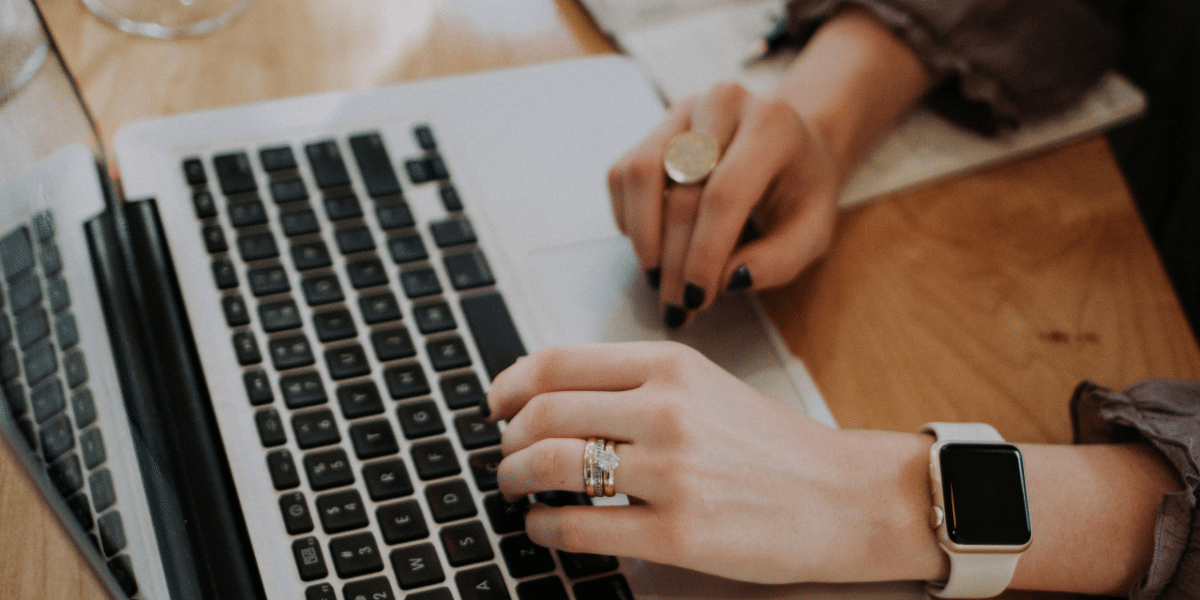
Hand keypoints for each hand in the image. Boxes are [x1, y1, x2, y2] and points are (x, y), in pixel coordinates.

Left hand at [484, 341, 939, 583]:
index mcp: (671, 366)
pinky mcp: (678, 534)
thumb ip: (634, 385)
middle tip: (504, 454)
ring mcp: (671, 473)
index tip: (495, 404)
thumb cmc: (774, 446)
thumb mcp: (706, 387)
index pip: (557, 361)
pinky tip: (544, 527)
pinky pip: (579, 527)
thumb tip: (549, 396)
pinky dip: (544, 527)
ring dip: (515, 478)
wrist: (845, 497)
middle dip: (507, 438)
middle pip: (543, 413)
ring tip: (516, 488)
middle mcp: (667, 410)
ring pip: (551, 465)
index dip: (509, 384)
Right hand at [607, 83, 839, 328]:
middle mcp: (723, 104)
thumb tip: (729, 280)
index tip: (697, 298)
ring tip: (658, 277)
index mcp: (772, 125)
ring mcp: (683, 111)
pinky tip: (652, 244)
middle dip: (675, 260)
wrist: (790, 143)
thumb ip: (780, 261)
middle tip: (676, 304)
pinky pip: (623, 174)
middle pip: (682, 191)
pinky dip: (629, 217)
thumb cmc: (801, 190)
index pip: (725, 194)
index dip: (704, 252)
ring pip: (640, 174)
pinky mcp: (655, 126)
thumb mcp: (813, 231)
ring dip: (643, 237)